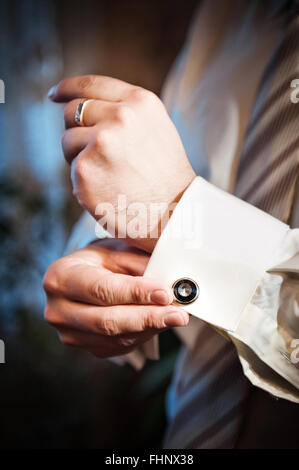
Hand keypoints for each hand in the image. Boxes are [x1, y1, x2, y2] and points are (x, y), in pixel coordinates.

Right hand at [43, 240, 188, 357]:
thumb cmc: (103, 260)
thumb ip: (141, 265)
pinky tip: (159, 323)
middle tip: (180, 313)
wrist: (86, 277)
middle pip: (107, 321)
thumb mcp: (119, 251)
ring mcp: (68, 333)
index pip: (101, 289)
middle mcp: (57, 309)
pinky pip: (119, 347)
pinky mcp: (85, 347)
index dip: (135, 293)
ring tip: (177, 316)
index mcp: (61, 277)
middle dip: (148, 317)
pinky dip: (144, 335)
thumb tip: (173, 283)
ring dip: (150, 328)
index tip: (166, 293)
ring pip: (116, 338)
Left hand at [48, 75, 194, 251]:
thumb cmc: (164, 175)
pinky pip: (72, 167)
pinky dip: (83, 179)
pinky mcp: (85, 169)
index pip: (90, 84)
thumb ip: (124, 109)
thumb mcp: (155, 127)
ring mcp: (101, 142)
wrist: (172, 214)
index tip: (54, 94)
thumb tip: (82, 104)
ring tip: (108, 174)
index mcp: (140, 102)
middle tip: (98, 154)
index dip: (67, 88)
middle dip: (77, 130)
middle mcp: (120, 116)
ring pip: (67, 140)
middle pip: (73, 111)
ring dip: (79, 155)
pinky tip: (106, 188)